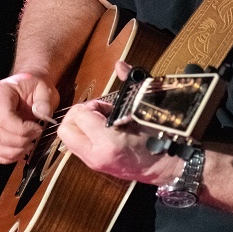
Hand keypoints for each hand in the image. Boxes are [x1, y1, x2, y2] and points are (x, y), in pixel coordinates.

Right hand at [0, 72, 59, 163]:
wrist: (28, 89)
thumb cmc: (34, 88)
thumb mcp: (44, 89)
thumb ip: (44, 101)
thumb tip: (43, 114)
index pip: (3, 118)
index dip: (22, 129)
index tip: (38, 129)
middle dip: (18, 142)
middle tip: (35, 138)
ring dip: (12, 152)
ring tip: (29, 146)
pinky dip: (5, 157)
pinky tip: (19, 152)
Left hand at [57, 61, 182, 185]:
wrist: (166, 165)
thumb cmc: (159, 137)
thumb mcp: (145, 108)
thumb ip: (130, 86)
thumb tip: (120, 65)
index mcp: (109, 141)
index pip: (81, 116)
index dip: (91, 106)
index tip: (106, 106)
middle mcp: (96, 155)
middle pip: (66, 129)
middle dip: (78, 115)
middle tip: (96, 112)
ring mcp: (94, 163)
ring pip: (68, 139)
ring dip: (80, 125)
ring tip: (100, 122)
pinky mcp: (95, 165)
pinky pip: (76, 146)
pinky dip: (84, 134)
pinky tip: (102, 131)